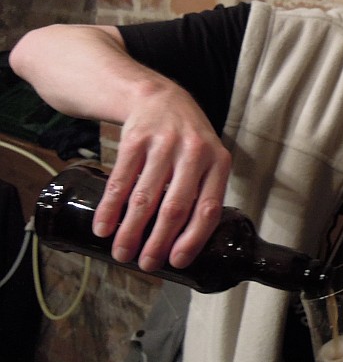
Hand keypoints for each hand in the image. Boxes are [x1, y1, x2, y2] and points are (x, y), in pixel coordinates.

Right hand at [94, 81, 231, 270]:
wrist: (159, 96)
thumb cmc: (187, 140)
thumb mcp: (207, 158)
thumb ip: (202, 192)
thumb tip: (185, 243)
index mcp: (218, 162)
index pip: (208, 208)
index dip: (192, 238)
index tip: (177, 262)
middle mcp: (194, 152)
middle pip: (175, 207)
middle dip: (158, 241)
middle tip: (146, 265)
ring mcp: (164, 144)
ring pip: (145, 197)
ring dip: (131, 230)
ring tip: (122, 252)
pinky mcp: (135, 139)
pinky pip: (121, 180)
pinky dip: (110, 207)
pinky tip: (104, 227)